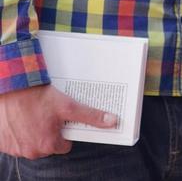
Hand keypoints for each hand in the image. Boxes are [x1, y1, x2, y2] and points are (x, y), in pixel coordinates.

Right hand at [0, 83, 116, 157]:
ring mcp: (15, 148)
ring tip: (35, 113)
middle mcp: (31, 151)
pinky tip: (23, 117)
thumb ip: (90, 116)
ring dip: (34, 131)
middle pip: (48, 145)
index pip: (64, 145)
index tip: (64, 120)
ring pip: (31, 142)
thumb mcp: (68, 106)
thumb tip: (112, 121)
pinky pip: (16, 140)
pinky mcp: (4, 142)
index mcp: (47, 145)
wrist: (9, 89)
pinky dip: (20, 131)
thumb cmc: (36, 97)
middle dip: (50, 131)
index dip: (66, 131)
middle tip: (49, 114)